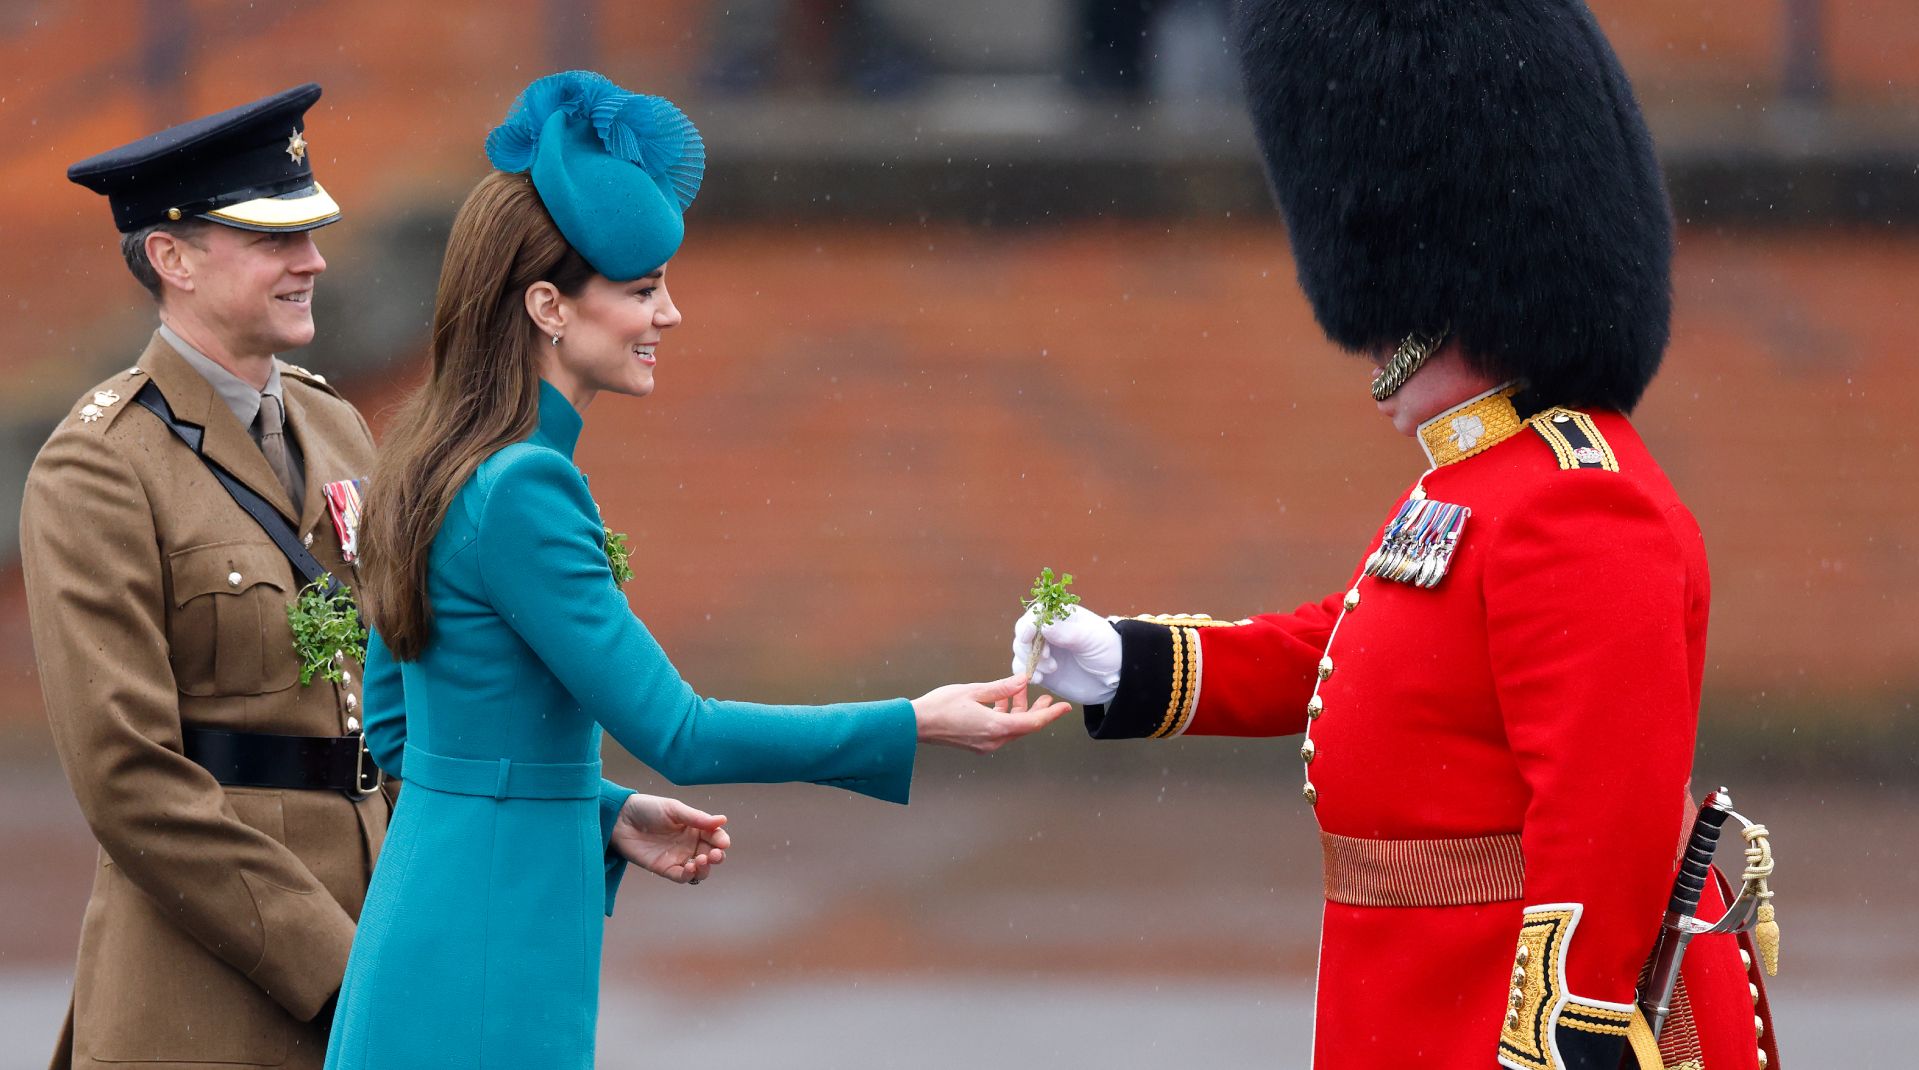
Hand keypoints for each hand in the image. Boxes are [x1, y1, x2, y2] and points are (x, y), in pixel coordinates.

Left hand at [610, 794, 729, 884]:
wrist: (620, 819)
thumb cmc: (647, 808)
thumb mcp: (674, 809)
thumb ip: (697, 818)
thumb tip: (723, 820)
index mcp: (695, 828)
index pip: (715, 836)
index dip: (721, 840)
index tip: (723, 842)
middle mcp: (689, 844)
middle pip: (711, 855)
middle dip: (717, 857)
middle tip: (714, 855)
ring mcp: (678, 857)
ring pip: (700, 870)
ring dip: (705, 868)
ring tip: (701, 860)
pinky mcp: (664, 868)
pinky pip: (682, 877)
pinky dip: (689, 876)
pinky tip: (689, 868)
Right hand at [913, 673, 1071, 753]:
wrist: (916, 725)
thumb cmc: (941, 706)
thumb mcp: (973, 690)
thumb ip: (1001, 688)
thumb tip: (1023, 681)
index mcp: (995, 727)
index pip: (1032, 723)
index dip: (1051, 714)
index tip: (1065, 707)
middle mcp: (993, 740)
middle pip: (1024, 727)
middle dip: (1037, 711)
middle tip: (1047, 698)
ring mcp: (985, 744)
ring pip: (1011, 728)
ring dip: (1018, 711)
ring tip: (1020, 691)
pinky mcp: (977, 743)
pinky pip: (999, 730)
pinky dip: (1005, 716)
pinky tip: (1001, 701)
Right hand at [1010, 604, 1121, 705]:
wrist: (1116, 678)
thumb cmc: (1108, 650)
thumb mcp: (1092, 639)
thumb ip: (1069, 633)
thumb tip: (1044, 627)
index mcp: (1061, 616)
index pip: (1036, 613)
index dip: (1029, 624)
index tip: (1028, 636)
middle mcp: (1049, 632)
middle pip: (1023, 632)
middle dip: (1029, 646)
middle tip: (1048, 658)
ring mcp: (1044, 651)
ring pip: (1021, 651)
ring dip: (1030, 661)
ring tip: (1051, 670)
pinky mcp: (1043, 669)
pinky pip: (1024, 669)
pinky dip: (1026, 673)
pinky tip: (1039, 680)